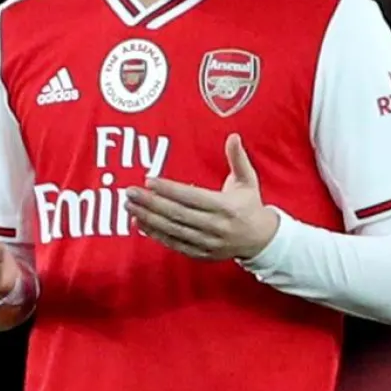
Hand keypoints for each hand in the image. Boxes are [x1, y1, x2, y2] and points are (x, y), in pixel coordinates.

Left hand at [125, 134, 279, 260]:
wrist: (261, 240)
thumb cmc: (250, 205)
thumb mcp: (248, 180)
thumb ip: (238, 158)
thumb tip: (233, 136)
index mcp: (226, 207)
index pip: (192, 197)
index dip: (170, 190)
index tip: (149, 181)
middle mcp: (216, 226)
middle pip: (178, 214)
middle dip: (151, 203)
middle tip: (130, 193)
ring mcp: (207, 243)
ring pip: (173, 230)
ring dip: (149, 218)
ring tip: (129, 206)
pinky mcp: (201, 254)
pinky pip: (174, 244)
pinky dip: (156, 234)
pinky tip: (140, 223)